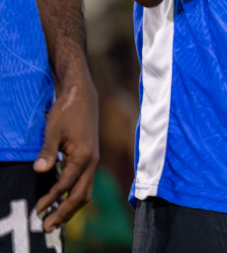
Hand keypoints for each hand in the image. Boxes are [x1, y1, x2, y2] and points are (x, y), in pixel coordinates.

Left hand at [34, 72, 98, 230]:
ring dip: (71, 208)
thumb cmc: (67, 111)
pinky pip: (84, 184)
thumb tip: (40, 170)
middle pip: (80, 195)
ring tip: (55, 220)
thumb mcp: (53, 130)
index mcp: (84, 156)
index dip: (51, 199)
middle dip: (64, 212)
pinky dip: (74, 196)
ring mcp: (93, 161)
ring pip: (85, 191)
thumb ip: (47, 151)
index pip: (66, 185)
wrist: (82, 96)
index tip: (37, 210)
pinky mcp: (90, 159)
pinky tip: (63, 200)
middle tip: (47, 227)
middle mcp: (92, 162)